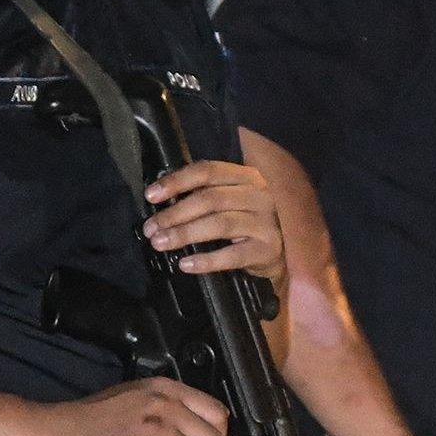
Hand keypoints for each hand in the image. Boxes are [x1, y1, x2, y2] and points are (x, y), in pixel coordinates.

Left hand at [143, 160, 285, 281]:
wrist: (284, 252)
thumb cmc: (249, 222)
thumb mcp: (233, 200)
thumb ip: (206, 194)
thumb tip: (162, 199)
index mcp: (247, 177)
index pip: (207, 171)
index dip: (177, 181)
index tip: (151, 196)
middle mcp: (259, 195)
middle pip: (210, 199)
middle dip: (175, 213)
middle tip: (151, 228)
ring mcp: (266, 222)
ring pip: (219, 224)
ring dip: (185, 234)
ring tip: (160, 243)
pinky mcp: (267, 249)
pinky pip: (232, 255)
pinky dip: (207, 260)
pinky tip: (186, 264)